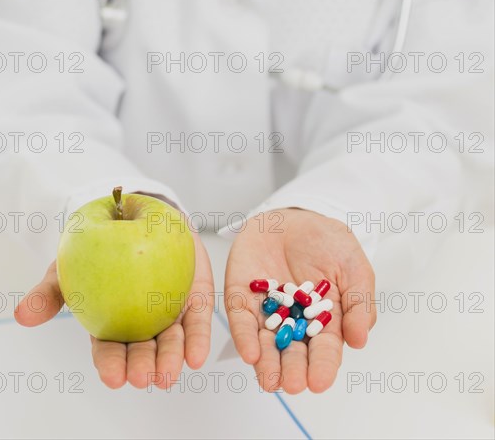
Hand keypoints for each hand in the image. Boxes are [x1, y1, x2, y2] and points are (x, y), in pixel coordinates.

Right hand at [15, 231, 213, 388]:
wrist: (135, 215)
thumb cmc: (99, 248)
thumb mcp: (69, 265)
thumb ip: (50, 290)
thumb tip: (22, 316)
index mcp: (111, 321)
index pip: (110, 348)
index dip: (111, 364)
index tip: (114, 378)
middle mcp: (142, 321)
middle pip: (143, 349)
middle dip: (143, 366)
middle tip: (143, 377)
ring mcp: (170, 309)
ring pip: (172, 340)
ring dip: (171, 358)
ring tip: (168, 373)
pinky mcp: (194, 295)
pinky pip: (198, 318)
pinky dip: (198, 338)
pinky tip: (197, 357)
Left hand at [225, 208, 375, 393]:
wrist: (295, 216)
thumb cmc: (328, 242)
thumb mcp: (353, 268)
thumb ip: (358, 303)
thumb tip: (359, 341)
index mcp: (324, 319)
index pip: (323, 348)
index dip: (322, 366)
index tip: (319, 381)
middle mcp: (293, 321)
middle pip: (292, 350)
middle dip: (292, 369)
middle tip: (292, 385)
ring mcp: (266, 309)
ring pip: (265, 341)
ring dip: (267, 362)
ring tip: (269, 380)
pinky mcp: (243, 295)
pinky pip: (242, 317)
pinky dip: (244, 335)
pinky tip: (250, 352)